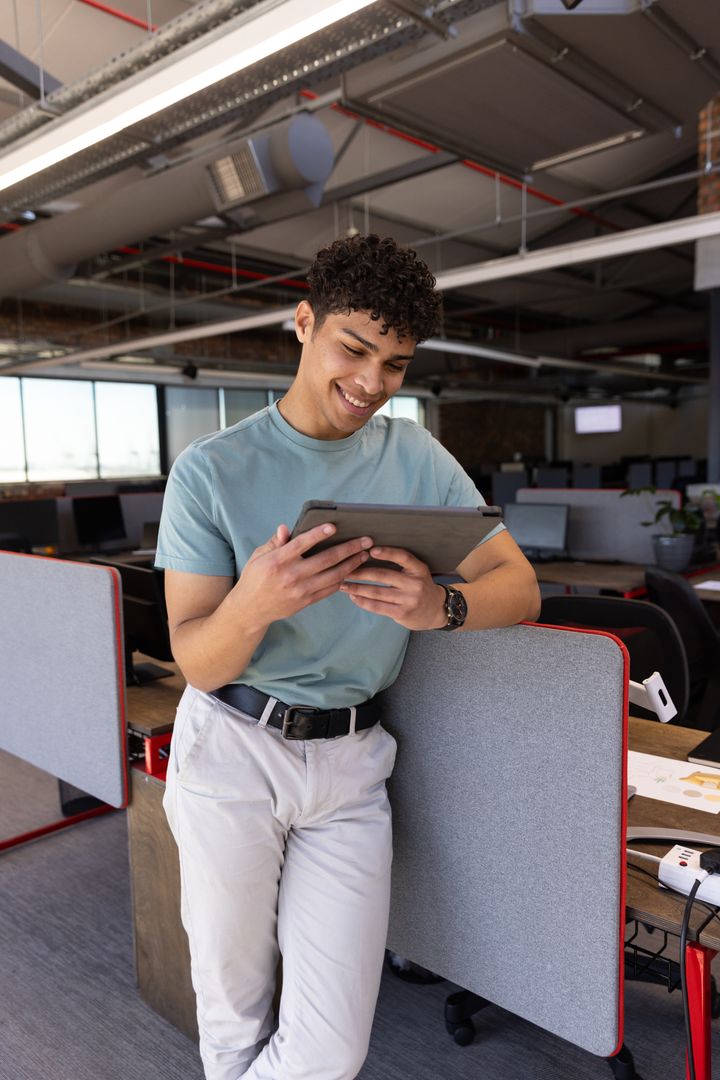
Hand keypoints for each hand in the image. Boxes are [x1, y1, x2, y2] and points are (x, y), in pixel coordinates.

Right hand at [233, 523, 373, 630]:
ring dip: (352, 564)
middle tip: (366, 540)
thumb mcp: (258, 557)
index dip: (318, 534)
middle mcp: (291, 576)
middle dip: (349, 549)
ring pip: (333, 576)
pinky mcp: (306, 601)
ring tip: (364, 555)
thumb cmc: (254, 578)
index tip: (334, 526)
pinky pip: (329, 589)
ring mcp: (301, 591)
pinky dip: (342, 579)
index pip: (301, 544)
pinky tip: (351, 571)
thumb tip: (285, 528)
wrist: (250, 609)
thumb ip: (275, 542)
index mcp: (277, 561)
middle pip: (326, 560)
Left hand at [339, 546, 447, 629]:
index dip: (387, 553)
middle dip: (360, 572)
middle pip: (383, 575)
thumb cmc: (420, 587)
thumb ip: (401, 566)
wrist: (435, 610)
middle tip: (344, 570)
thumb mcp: (417, 573)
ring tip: (343, 585)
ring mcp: (409, 600)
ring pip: (377, 592)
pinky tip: (353, 597)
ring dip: (357, 588)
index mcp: (419, 569)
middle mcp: (415, 584)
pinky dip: (363, 602)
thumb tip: (368, 554)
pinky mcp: (402, 613)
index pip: (403, 557)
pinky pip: (378, 607)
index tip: (370, 550)